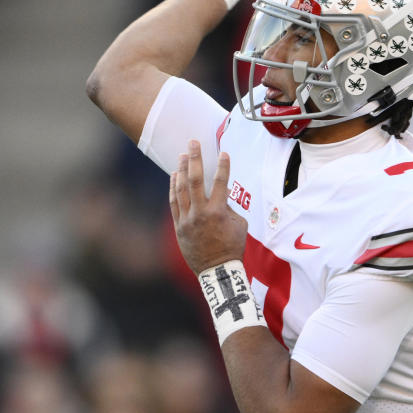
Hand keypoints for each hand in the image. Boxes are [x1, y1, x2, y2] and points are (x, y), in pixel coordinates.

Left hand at [170, 140, 247, 273]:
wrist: (217, 270)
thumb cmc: (232, 247)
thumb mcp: (240, 226)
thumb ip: (230, 208)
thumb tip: (222, 196)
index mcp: (219, 212)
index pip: (221, 183)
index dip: (223, 166)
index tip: (224, 152)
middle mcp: (201, 213)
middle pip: (195, 180)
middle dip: (195, 158)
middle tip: (193, 142)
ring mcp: (187, 220)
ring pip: (181, 189)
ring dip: (182, 170)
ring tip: (183, 155)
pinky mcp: (178, 226)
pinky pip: (174, 203)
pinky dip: (173, 188)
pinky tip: (174, 175)